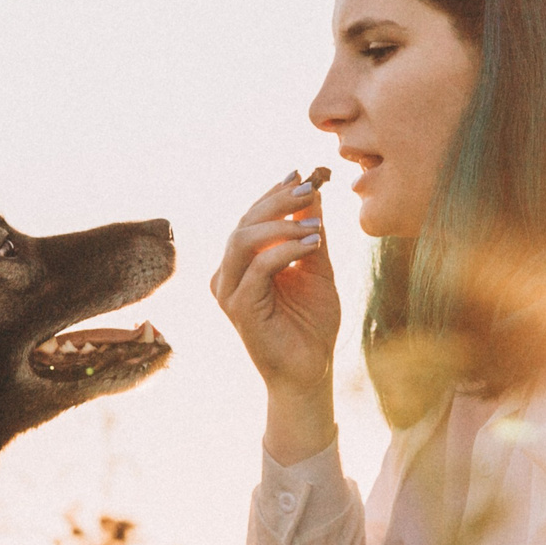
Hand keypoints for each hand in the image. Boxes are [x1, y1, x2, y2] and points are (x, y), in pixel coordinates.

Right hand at [210, 171, 339, 449]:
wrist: (310, 371)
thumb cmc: (312, 324)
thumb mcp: (316, 268)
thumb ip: (309, 233)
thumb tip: (312, 191)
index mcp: (242, 263)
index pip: (252, 218)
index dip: (274, 193)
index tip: (302, 174)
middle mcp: (228, 274)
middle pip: (244, 223)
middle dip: (277, 201)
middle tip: (308, 188)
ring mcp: (229, 291)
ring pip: (242, 240)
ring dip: (279, 224)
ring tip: (314, 222)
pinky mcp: (238, 308)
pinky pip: (258, 268)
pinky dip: (285, 250)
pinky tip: (313, 243)